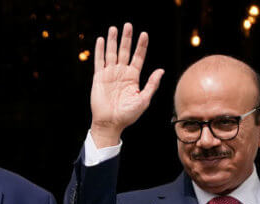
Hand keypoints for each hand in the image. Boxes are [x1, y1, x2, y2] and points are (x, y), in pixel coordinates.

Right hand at [90, 23, 163, 147]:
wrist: (111, 123)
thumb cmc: (128, 115)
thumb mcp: (144, 99)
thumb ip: (152, 84)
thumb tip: (161, 70)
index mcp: (133, 77)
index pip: (138, 57)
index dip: (141, 46)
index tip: (144, 34)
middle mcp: (122, 73)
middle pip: (125, 51)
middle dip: (126, 38)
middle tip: (128, 25)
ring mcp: (110, 74)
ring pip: (112, 53)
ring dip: (113, 41)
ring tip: (113, 28)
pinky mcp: (99, 78)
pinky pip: (99, 61)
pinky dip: (99, 51)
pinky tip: (100, 40)